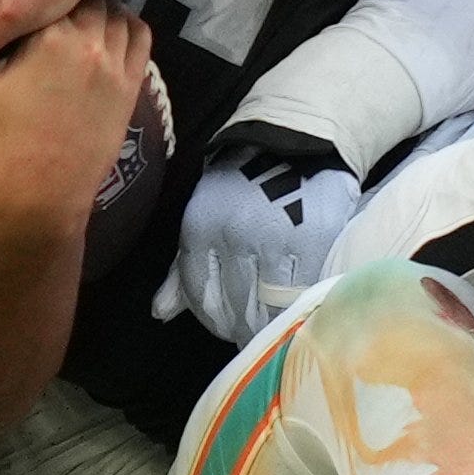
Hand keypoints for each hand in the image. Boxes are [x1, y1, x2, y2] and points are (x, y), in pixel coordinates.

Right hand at [0, 1, 151, 235]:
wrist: (41, 186)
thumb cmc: (3, 135)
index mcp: (49, 34)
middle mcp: (89, 40)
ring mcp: (116, 62)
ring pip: (117, 11)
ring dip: (101, 4)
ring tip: (84, 7)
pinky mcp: (133, 84)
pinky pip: (142, 37)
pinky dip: (129, 23)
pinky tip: (114, 26)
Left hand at [153, 145, 362, 344]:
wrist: (295, 143)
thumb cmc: (242, 183)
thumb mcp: (204, 215)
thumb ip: (183, 268)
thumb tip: (160, 313)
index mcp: (200, 226)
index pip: (199, 293)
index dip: (210, 317)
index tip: (223, 325)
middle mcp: (234, 234)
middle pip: (234, 306)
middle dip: (239, 326)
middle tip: (250, 331)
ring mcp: (275, 238)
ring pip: (268, 306)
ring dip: (268, 322)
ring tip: (272, 324)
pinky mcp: (313, 240)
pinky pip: (302, 290)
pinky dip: (297, 305)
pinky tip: (296, 307)